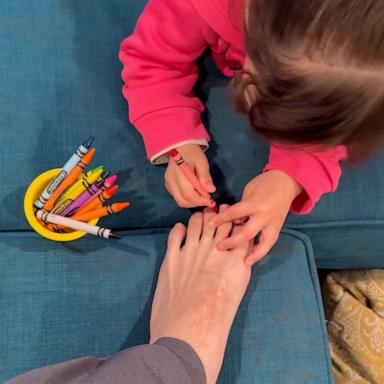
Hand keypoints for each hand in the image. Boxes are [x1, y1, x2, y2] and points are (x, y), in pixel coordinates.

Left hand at [150, 206, 251, 383]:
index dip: (236, 219)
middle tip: (218, 210)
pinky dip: (179, 228)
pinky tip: (181, 230)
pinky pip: (175, 233)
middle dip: (219, 213)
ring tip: (199, 217)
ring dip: (199, 217)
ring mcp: (191, 251)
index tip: (233, 215)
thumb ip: (238, 266)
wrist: (190, 329)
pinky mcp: (172, 257)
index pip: (237, 229)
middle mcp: (214, 249)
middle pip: (218, 221)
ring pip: (196, 222)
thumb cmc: (218, 316)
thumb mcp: (238, 288)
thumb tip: (237, 255)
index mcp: (234, 258)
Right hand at [165, 144, 215, 207]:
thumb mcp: (202, 162)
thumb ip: (205, 177)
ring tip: (201, 195)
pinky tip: (194, 192)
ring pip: (180, 201)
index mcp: (179, 174)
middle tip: (207, 198)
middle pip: (183, 201)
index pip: (188, 194)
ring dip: (192, 202)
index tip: (210, 199)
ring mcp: (168, 184)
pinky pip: (178, 198)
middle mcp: (171, 181)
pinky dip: (187, 199)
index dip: (200, 200)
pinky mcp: (168, 186)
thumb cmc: (192, 154)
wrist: (180, 147)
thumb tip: (211, 190)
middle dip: (196, 203)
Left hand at [209, 170, 302, 265]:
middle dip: (232, 241)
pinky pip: (269, 243)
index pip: (235, 213)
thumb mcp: (249, 191)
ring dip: (253, 253)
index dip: (221, 219)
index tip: (210, 224)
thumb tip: (231, 220)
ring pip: (263, 242)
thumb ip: (241, 207)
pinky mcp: (278, 228)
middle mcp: (264, 215)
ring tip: (242, 262)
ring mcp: (273, 223)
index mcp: (255, 203)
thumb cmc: (264, 183)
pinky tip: (251, 260)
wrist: (286, 182)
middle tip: (219, 247)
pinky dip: (261, 252)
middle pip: (247, 232)